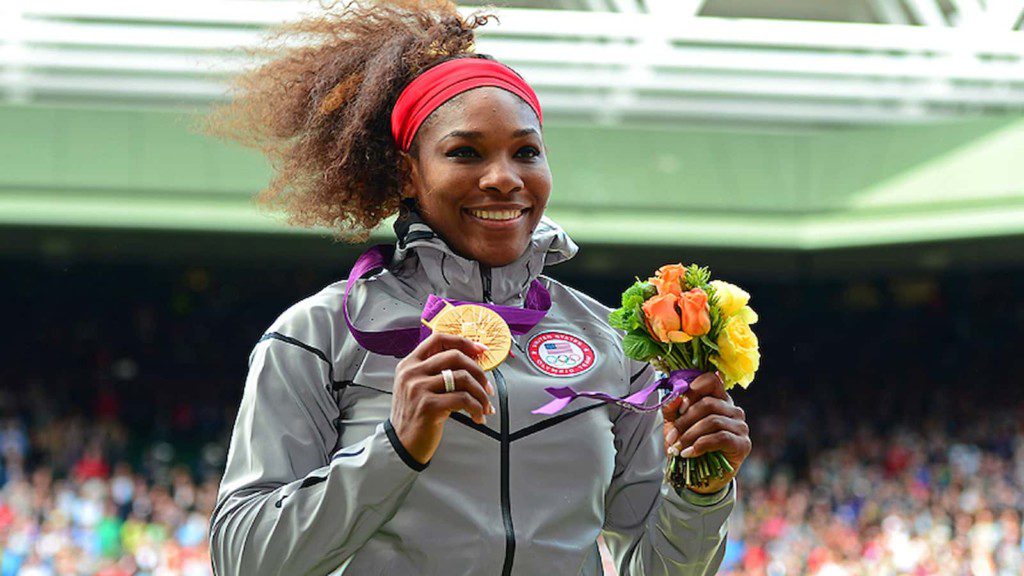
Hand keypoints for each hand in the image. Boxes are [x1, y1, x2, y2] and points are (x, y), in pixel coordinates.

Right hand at [391, 332, 494, 464]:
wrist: (401, 445)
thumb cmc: (415, 416)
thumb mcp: (418, 388)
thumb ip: (435, 373)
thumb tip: (471, 364)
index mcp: (409, 364)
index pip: (438, 339)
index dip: (463, 342)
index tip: (481, 350)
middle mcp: (412, 373)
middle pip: (455, 356)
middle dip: (478, 371)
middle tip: (487, 387)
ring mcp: (419, 388)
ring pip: (463, 378)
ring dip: (481, 393)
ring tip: (485, 406)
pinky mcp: (429, 406)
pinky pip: (463, 399)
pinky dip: (477, 408)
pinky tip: (478, 417)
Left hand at [661, 371, 750, 493]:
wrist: (697, 477)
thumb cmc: (688, 446)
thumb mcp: (674, 425)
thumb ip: (672, 408)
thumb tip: (675, 397)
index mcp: (718, 399)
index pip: (711, 380)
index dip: (694, 390)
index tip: (679, 408)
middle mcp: (732, 409)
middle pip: (708, 403)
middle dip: (685, 421)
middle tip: (671, 437)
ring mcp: (740, 426)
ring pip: (713, 421)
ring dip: (690, 435)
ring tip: (677, 448)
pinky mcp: (743, 444)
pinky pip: (721, 437)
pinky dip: (701, 445)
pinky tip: (689, 453)